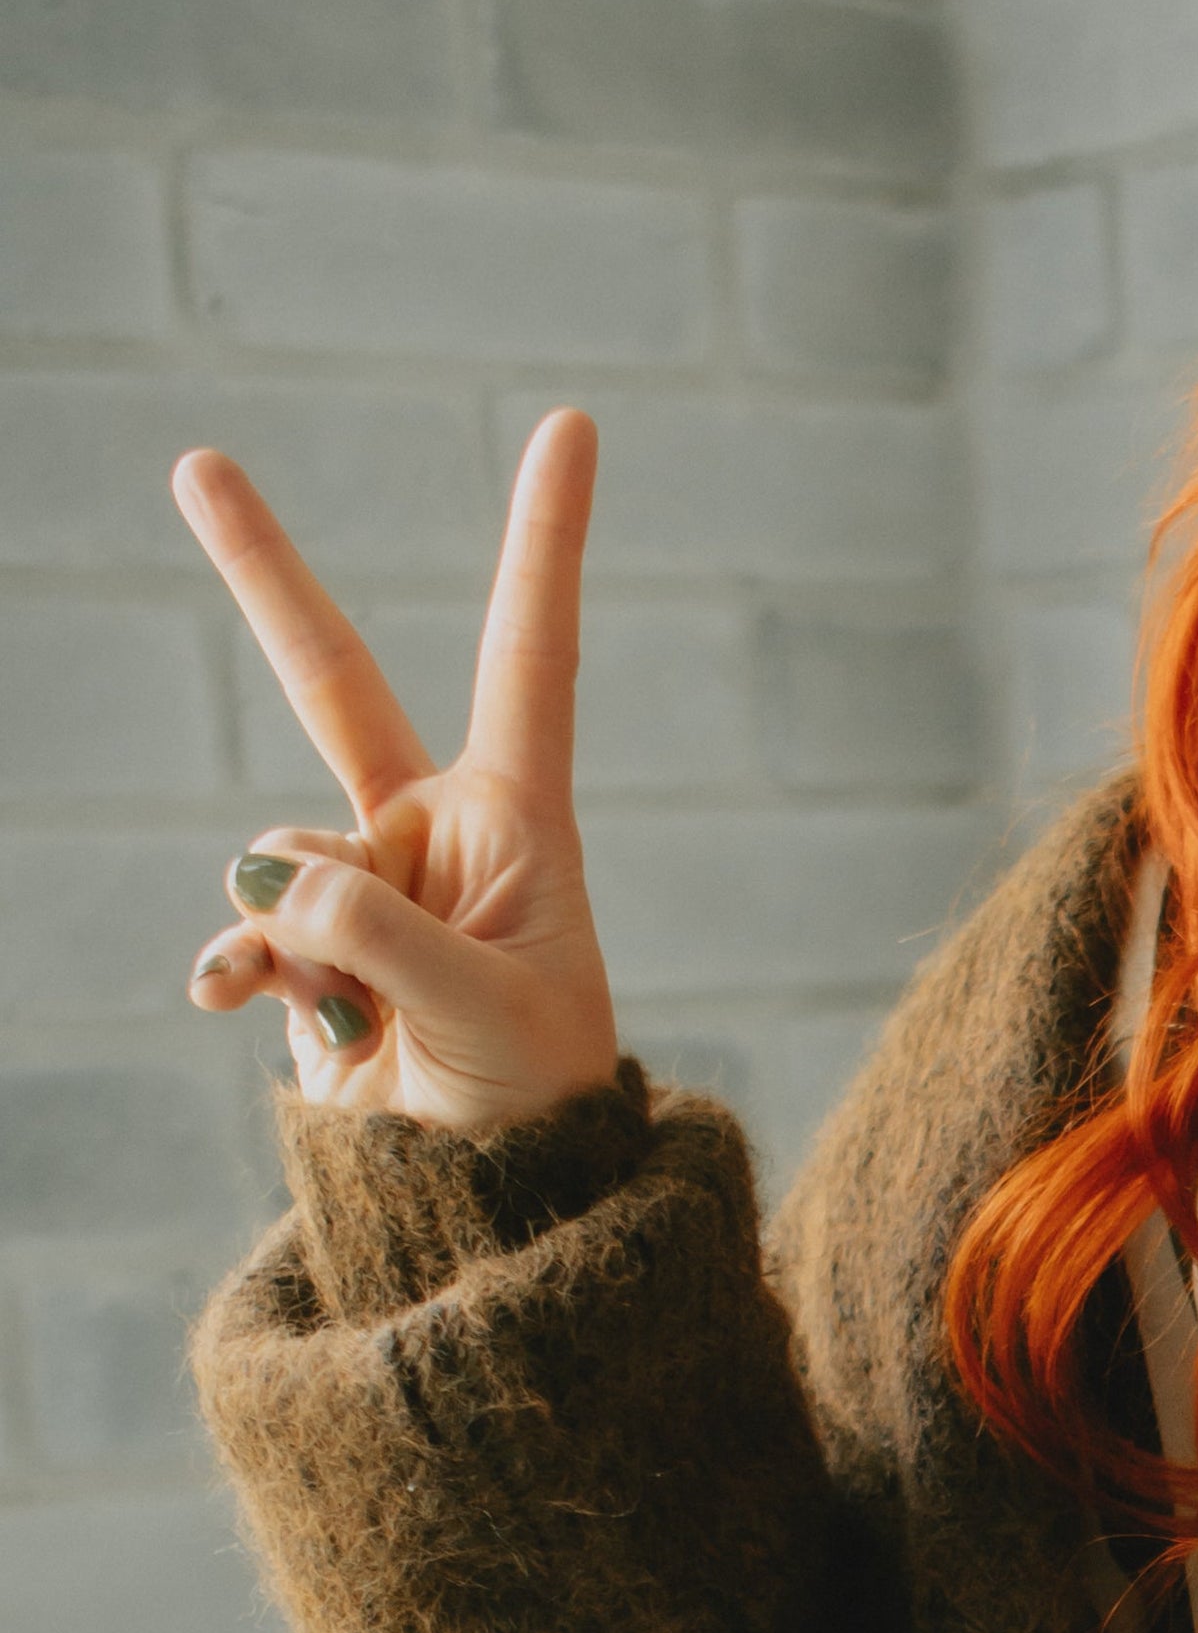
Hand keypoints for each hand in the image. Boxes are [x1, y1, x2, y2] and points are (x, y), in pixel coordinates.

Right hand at [175, 406, 620, 1136]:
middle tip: (193, 463)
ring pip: (277, 856)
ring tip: (359, 1015)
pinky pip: (246, 928)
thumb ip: (382, 934)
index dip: (544, 541)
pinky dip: (240, 964)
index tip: (569, 423)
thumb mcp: (487, 1018)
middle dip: (262, 578)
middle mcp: (436, 836)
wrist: (500, 1209)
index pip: (529, 655)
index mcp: (518, 823)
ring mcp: (365, 892)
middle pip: (334, 681)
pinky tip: (242, 1003)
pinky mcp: (312, 958)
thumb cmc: (537, 1109)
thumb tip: (274, 876)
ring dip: (296, 931)